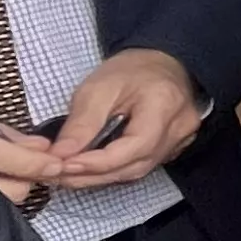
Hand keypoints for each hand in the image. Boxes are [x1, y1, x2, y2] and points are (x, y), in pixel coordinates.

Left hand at [45, 47, 208, 186]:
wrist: (158, 64)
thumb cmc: (130, 71)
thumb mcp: (97, 88)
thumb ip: (81, 124)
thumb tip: (60, 156)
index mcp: (164, 104)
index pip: (135, 146)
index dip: (98, 162)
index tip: (64, 166)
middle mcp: (179, 127)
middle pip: (136, 165)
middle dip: (94, 174)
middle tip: (59, 175)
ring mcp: (181, 141)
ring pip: (138, 171)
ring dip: (101, 177)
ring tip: (70, 174)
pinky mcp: (174, 149)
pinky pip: (142, 167)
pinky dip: (114, 171)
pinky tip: (92, 169)